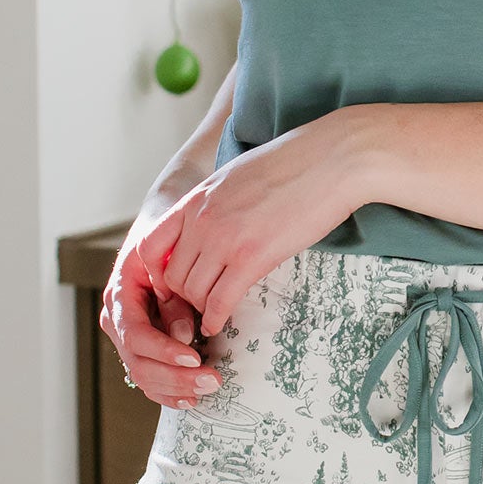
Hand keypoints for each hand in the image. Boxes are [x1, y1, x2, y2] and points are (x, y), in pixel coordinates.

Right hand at [99, 214, 212, 407]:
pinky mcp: (141, 348)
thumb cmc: (166, 244)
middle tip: (212, 379)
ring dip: (176, 388)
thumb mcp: (169, 261)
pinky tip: (191, 398)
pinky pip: (149, 379)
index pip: (136, 335)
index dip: (164, 351)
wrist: (160, 236)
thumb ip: (174, 298)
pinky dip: (170, 392)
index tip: (194, 357)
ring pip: (142, 377)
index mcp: (119, 297)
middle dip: (176, 377)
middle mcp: (117, 322)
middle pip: (139, 363)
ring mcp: (126, 338)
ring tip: (209, 387)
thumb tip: (184, 336)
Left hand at [135, 109, 368, 338]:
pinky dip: (215, 320)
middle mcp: (202, 219)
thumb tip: (214, 222)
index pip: (151, 246)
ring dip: (201, 308)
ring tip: (213, 313)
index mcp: (197, 198)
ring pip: (193, 292)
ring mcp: (224, 239)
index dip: (157, 272)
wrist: (331, 159)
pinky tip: (220, 324)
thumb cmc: (295, 163)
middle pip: (172, 276)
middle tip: (199, 303)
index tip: (175, 282)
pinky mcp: (252, 258)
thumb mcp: (238, 175)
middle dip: (183, 296)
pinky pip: (220, 302)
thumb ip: (216, 202)